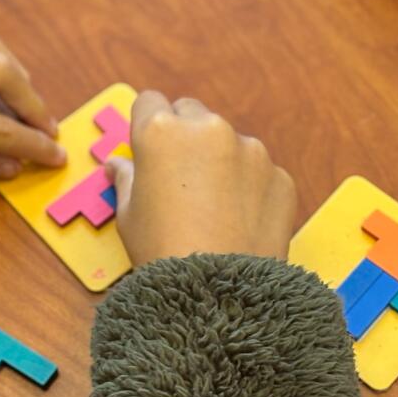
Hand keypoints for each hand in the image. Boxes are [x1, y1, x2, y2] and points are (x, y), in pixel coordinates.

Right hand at [107, 91, 295, 265]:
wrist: (219, 293)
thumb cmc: (163, 253)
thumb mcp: (129, 217)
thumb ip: (126, 180)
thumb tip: (117, 166)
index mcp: (162, 132)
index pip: (150, 102)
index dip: (147, 125)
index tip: (150, 149)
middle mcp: (209, 129)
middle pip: (192, 113)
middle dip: (185, 136)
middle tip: (181, 179)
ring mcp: (251, 150)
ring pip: (230, 142)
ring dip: (221, 161)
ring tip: (214, 209)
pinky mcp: (280, 176)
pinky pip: (260, 172)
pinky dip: (251, 188)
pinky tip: (241, 222)